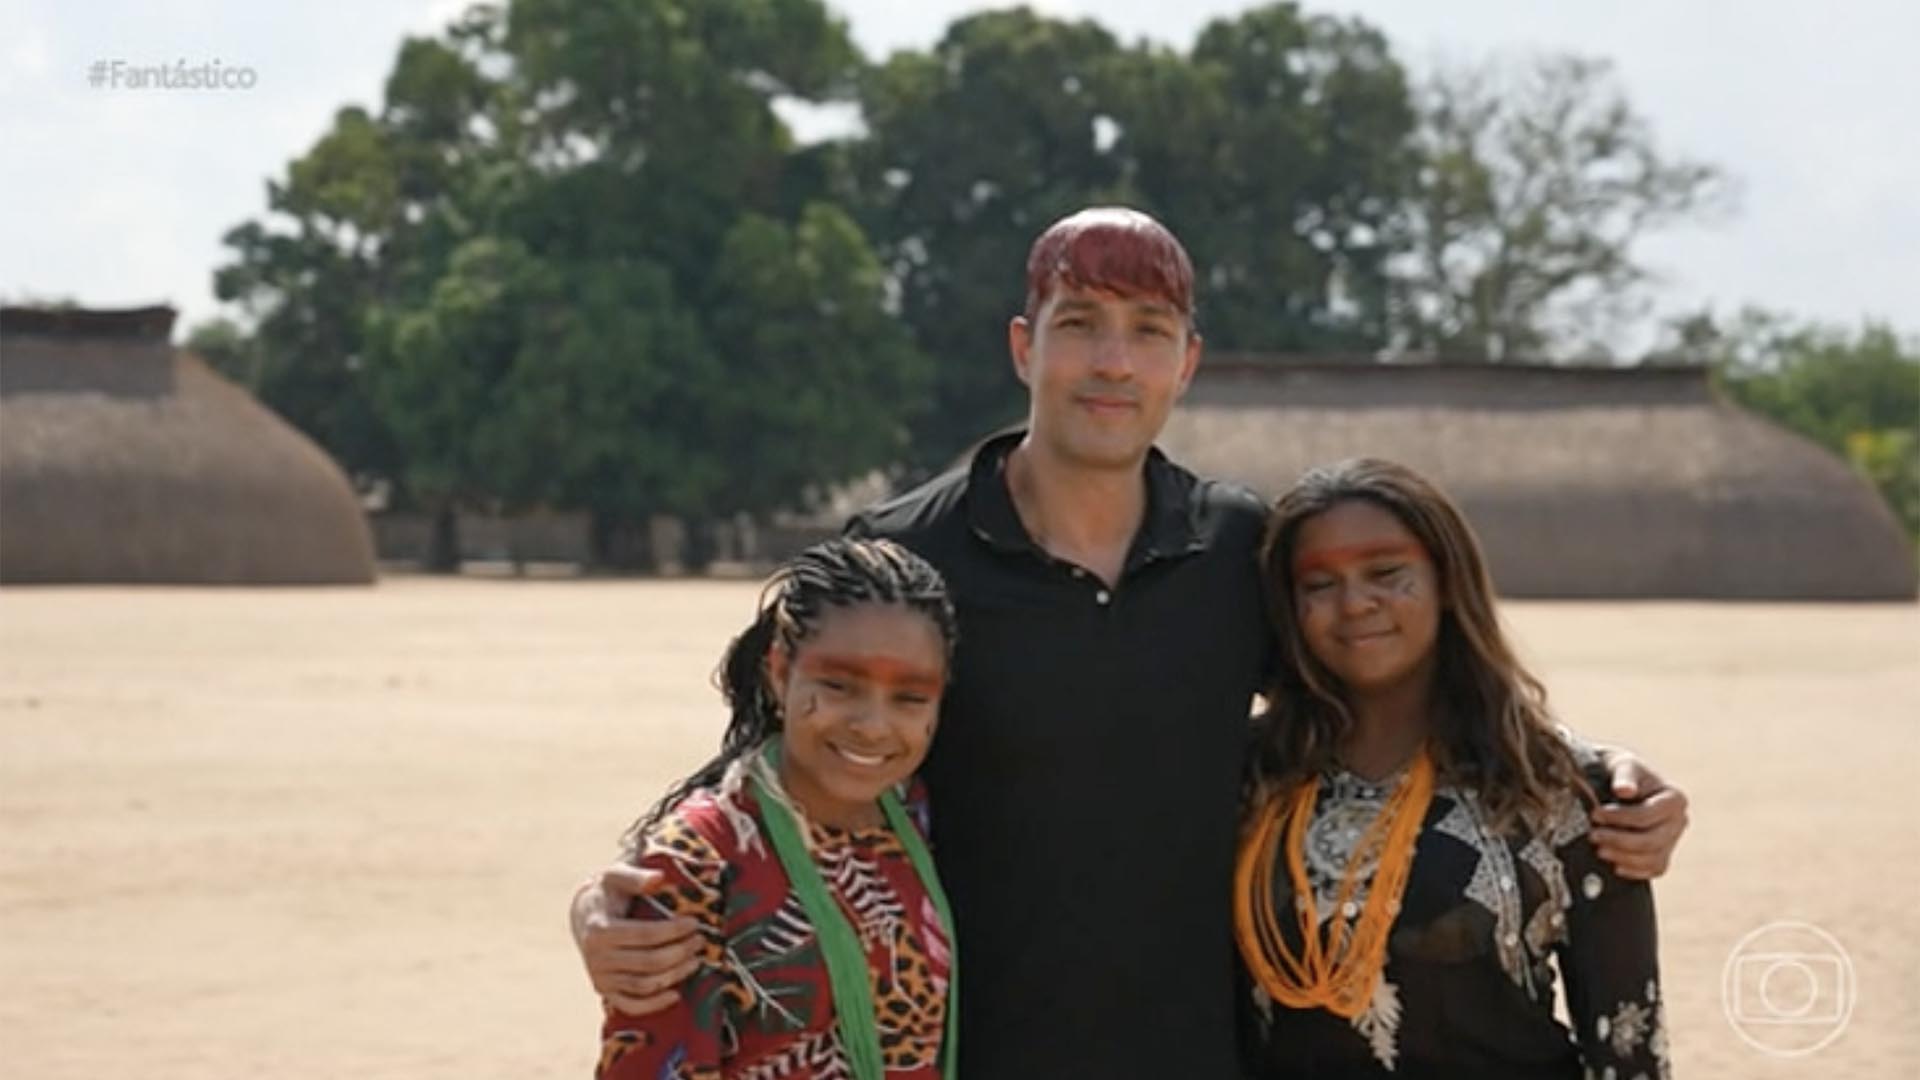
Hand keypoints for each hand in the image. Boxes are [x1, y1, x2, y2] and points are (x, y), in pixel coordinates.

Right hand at [571, 863, 704, 1014]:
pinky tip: (676, 994)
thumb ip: (636, 877)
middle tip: (701, 940)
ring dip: (674, 975)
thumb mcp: (615, 876)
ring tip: (696, 961)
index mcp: (600, 930)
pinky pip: (631, 1005)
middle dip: (680, 952)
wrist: (584, 915)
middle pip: (648, 962)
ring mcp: (600, 978)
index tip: (695, 922)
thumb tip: (659, 879)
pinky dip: (654, 1004)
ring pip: (644, 985)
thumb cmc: (607, 892)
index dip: (673, 930)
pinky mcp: (604, 992)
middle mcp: (597, 958)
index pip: (645, 934)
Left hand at [1589, 750, 1689, 879]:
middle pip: (1652, 841)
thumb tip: (1624, 790)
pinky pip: (1654, 869)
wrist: (1620, 783)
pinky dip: (1635, 871)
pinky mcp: (1663, 853)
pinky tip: (1616, 866)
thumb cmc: (1622, 772)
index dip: (1620, 817)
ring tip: (1600, 850)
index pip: (1647, 815)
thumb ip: (1624, 776)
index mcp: (1674, 799)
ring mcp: (1673, 840)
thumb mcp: (1622, 765)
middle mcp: (1679, 821)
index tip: (1595, 814)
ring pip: (1653, 858)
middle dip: (1620, 840)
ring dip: (1624, 857)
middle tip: (1593, 835)